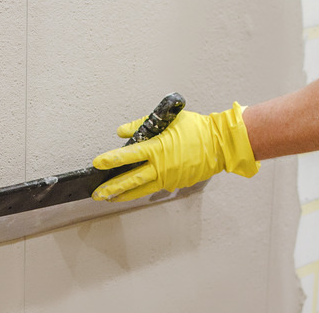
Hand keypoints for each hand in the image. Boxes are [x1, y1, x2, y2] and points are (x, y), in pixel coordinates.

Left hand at [91, 102, 259, 201]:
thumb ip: (141, 125)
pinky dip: (141, 191)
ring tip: (110, 198)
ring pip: (141, 189)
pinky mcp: (176, 183)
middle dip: (112, 187)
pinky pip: (155, 188)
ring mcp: (169, 178)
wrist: (221, 144)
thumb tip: (122, 132)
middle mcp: (161, 166)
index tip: (97, 164)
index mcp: (157, 149)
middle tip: (97, 193)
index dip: (111, 160)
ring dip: (124, 194)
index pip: (128, 155)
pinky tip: (132, 192)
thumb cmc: (196, 129)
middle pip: (131, 180)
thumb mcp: (168, 120)